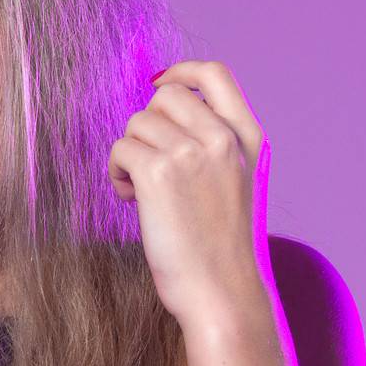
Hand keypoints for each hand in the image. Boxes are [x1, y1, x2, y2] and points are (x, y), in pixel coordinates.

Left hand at [108, 59, 273, 330]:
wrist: (223, 293)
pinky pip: (120, 149)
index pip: (215, 75)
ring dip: (130, 154)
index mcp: (249, 138)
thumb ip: (213, 148)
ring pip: (137, 123)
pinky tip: (131, 200)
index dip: (181, 72)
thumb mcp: (236, 185)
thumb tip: (161, 117)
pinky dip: (117, 173)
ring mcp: (193, 153)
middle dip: (148, 127)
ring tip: (142, 193)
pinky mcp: (159, 173)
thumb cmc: (222, 249)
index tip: (158, 82)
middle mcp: (224, 138)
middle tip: (150, 167)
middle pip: (164, 97)